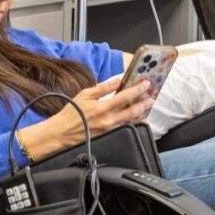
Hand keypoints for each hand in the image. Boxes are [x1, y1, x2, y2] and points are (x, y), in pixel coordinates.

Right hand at [17, 76, 152, 158]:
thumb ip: (104, 87)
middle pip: (133, 110)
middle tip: (152, 95)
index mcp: (103, 107)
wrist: (61, 133)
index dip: (138, 89)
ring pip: (132, 120)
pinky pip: (125, 127)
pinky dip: (134, 121)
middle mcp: (109, 120)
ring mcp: (110, 129)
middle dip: (145, 101)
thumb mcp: (86, 95)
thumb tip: (118, 79)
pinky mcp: (109, 135)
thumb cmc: (71, 113)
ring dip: (142, 111)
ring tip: (148, 104)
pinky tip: (138, 117)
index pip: (126, 96)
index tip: (146, 83)